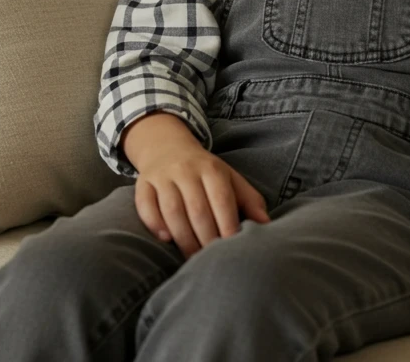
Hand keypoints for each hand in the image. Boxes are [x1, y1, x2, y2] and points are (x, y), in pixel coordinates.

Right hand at [134, 145, 270, 259]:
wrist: (167, 146)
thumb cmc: (205, 172)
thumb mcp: (230, 178)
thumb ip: (249, 200)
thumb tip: (266, 224)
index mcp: (212, 169)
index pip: (222, 199)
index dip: (228, 225)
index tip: (233, 250)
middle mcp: (186, 170)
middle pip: (197, 209)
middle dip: (206, 239)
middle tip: (212, 262)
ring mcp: (162, 176)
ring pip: (171, 209)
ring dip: (183, 238)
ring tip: (193, 258)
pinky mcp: (143, 182)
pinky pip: (145, 204)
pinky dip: (154, 223)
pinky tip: (166, 239)